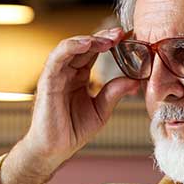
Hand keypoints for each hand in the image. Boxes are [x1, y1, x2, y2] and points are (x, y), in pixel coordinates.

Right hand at [20, 28, 142, 169]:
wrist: (54, 150)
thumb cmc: (72, 130)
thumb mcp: (101, 110)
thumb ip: (114, 92)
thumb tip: (136, 81)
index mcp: (79, 77)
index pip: (94, 53)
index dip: (110, 43)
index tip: (128, 37)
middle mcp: (67, 72)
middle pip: (85, 46)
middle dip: (103, 37)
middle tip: (121, 33)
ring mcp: (57, 74)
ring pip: (71, 47)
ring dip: (90, 39)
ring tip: (108, 38)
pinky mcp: (47, 80)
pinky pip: (58, 57)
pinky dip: (72, 46)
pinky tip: (87, 44)